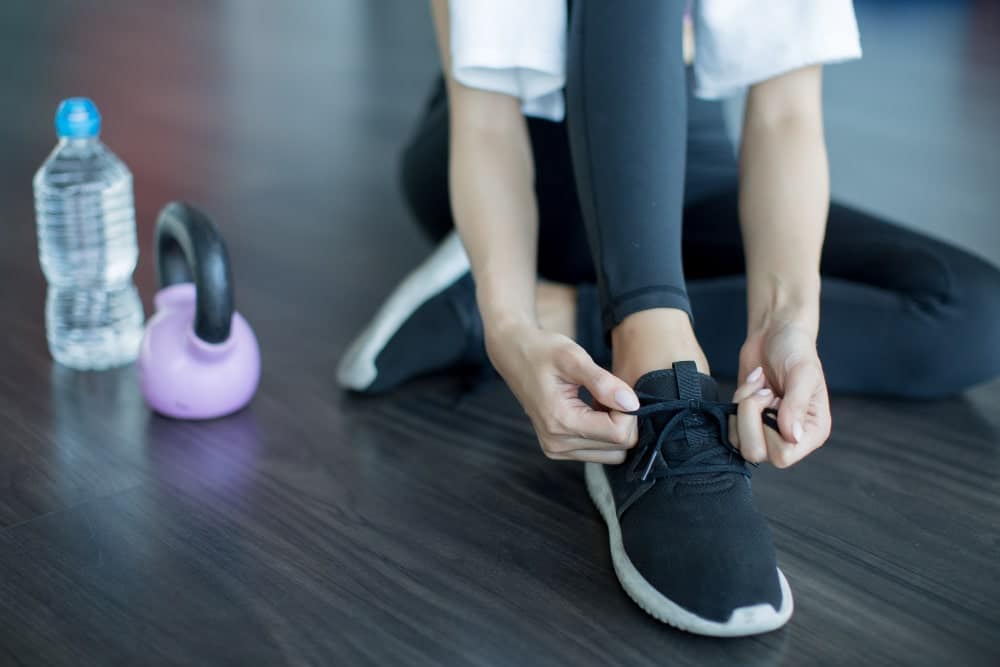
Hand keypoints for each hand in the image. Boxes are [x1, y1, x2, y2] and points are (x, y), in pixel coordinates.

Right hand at [486, 322, 638, 463]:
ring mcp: (556, 449)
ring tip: (601, 400)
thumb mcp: (573, 357)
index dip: (630, 412)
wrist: (514, 356)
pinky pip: (599, 452)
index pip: (617, 434)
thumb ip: (603, 382)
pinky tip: (594, 409)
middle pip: (618, 448)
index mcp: (560, 421)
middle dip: (624, 421)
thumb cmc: (542, 351)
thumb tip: (632, 404)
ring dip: (615, 428)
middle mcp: (557, 443)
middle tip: (612, 393)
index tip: (620, 389)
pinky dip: (604, 432)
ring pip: (612, 454)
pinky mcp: (559, 449)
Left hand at [729, 317, 831, 467]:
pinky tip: (752, 385)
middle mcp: (790, 438)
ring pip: (738, 443)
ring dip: (742, 407)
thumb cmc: (795, 350)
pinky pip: (729, 427)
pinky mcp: (747, 421)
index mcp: (812, 432)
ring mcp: (766, 431)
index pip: (783, 456)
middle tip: (765, 391)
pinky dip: (734, 403)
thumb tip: (792, 437)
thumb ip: (796, 405)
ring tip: (759, 386)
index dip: (768, 430)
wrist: (775, 334)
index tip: (775, 400)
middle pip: (755, 453)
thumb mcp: (802, 373)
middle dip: (750, 416)